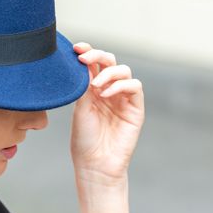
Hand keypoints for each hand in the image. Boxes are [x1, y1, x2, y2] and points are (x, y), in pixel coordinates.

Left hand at [71, 42, 144, 183]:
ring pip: (123, 71)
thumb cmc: (84, 139)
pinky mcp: (136, 109)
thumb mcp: (80, 108)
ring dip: (109, 73)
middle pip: (110, 62)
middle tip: (85, 57)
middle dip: (98, 55)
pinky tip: (106, 94)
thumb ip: (85, 85)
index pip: (93, 64)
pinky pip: (134, 87)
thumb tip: (84, 61)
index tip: (77, 48)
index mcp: (93, 90)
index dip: (88, 52)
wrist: (95, 163)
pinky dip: (121, 85)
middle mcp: (109, 91)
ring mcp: (123, 99)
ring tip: (96, 86)